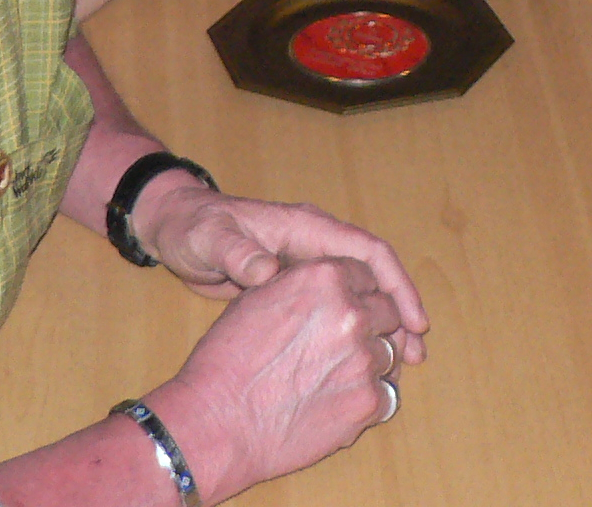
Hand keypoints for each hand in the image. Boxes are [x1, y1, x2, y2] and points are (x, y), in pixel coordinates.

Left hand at [134, 182, 430, 348]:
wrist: (175, 228)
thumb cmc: (194, 227)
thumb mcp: (211, 239)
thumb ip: (237, 252)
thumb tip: (266, 270)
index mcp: (306, 228)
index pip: (368, 252)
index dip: (394, 286)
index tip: (412, 320)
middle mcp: (315, 244)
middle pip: (373, 277)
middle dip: (398, 313)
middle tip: (416, 354)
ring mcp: (307, 266)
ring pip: (359, 294)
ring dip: (381, 325)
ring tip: (401, 363)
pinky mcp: (296, 288)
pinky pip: (338, 307)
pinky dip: (354, 331)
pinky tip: (359, 360)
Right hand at [148, 256, 420, 503]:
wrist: (218, 422)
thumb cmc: (227, 360)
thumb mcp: (259, 298)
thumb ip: (303, 286)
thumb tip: (326, 288)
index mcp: (325, 278)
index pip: (367, 275)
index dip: (359, 292)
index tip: (351, 307)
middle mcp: (352, 312)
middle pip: (387, 312)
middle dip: (372, 325)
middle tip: (345, 345)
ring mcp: (364, 358)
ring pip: (388, 354)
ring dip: (370, 363)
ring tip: (335, 378)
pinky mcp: (368, 402)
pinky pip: (387, 394)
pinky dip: (368, 400)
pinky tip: (338, 403)